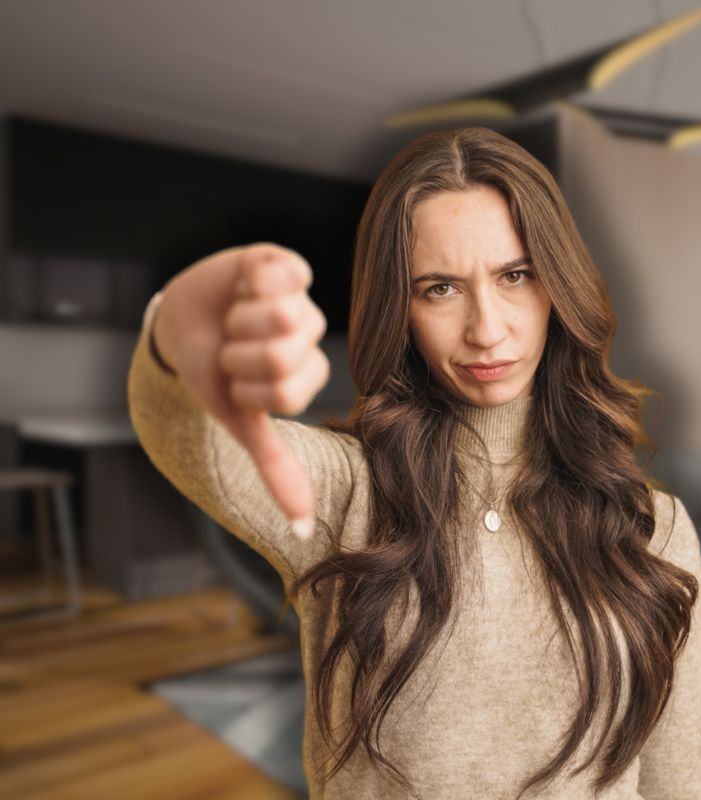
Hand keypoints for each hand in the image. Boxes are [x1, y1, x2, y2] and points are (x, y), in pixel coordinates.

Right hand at [153, 243, 329, 538]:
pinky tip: (245, 286)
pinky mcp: (288, 266)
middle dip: (239, 355)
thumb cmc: (211, 372)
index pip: (288, 393)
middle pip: (285, 353)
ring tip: (234, 318)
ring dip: (241, 320)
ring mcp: (301, 301)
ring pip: (284, 315)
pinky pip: (287, 274)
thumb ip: (274, 467)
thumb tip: (303, 528)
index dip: (247, 388)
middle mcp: (310, 339)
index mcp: (306, 376)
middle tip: (231, 348)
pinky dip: (252, 283)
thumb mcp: (238, 420)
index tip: (235, 383)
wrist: (178, 321)